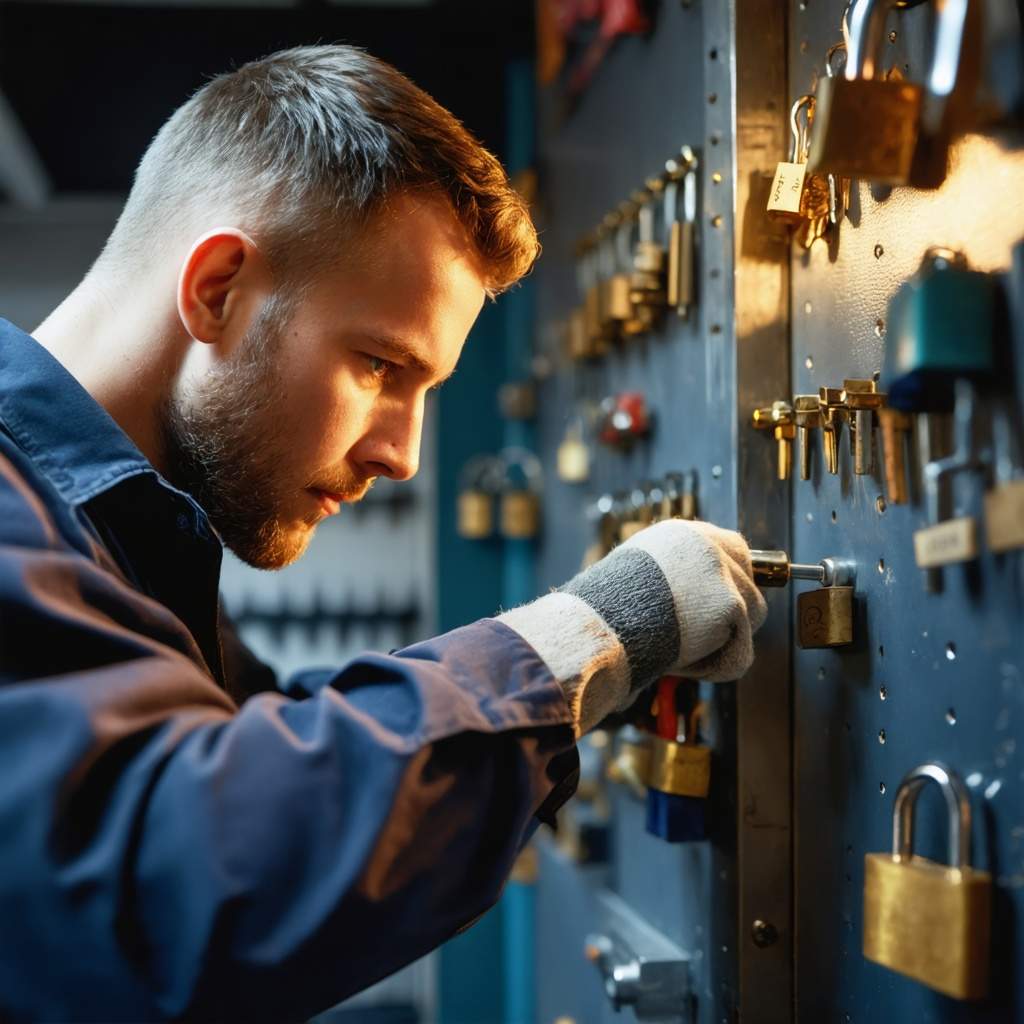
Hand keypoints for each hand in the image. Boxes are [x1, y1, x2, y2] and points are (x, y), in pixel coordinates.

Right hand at [497, 519, 766, 734]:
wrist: (597, 627)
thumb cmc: (605, 614)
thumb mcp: (638, 580)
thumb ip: (672, 580)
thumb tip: (696, 607)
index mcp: (681, 535)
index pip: (733, 549)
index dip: (730, 583)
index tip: (719, 612)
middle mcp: (706, 543)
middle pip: (750, 581)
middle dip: (735, 615)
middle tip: (705, 641)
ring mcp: (722, 571)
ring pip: (752, 617)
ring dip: (722, 643)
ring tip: (680, 651)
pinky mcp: (731, 603)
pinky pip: (741, 652)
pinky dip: (716, 667)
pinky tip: (682, 663)